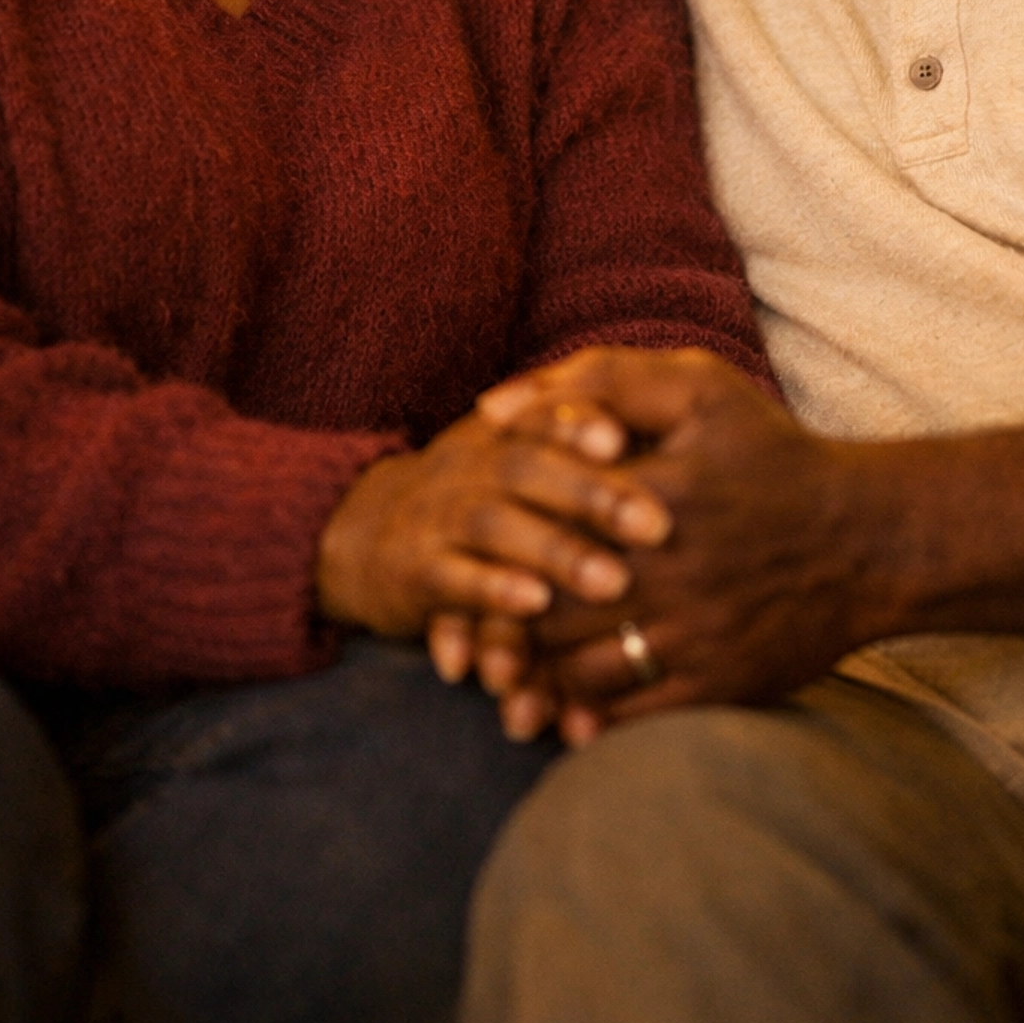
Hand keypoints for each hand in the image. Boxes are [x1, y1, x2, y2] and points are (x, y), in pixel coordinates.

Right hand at [316, 408, 671, 641]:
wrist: (358, 536)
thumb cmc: (470, 497)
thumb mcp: (509, 457)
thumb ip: (568, 441)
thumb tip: (665, 438)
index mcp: (499, 434)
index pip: (542, 415)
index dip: (580, 422)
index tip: (629, 437)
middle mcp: (469, 466)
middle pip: (528, 468)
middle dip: (594, 496)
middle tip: (658, 527)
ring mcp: (439, 517)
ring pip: (496, 527)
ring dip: (556, 552)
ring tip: (614, 582)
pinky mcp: (414, 571)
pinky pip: (451, 581)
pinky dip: (491, 594)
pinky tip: (534, 607)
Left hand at [476, 360, 1023, 737]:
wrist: (868, 538)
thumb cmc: (771, 452)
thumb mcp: (696, 388)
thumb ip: (595, 381)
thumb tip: (494, 407)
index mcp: (652, 495)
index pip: (539, 532)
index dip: (491, 553)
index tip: (467, 558)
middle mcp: (670, 572)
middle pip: (547, 612)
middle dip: (497, 629)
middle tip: (465, 633)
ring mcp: (696, 635)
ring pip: (581, 673)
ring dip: (532, 682)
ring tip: (502, 679)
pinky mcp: (719, 684)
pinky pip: (632, 716)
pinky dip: (586, 719)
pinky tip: (561, 714)